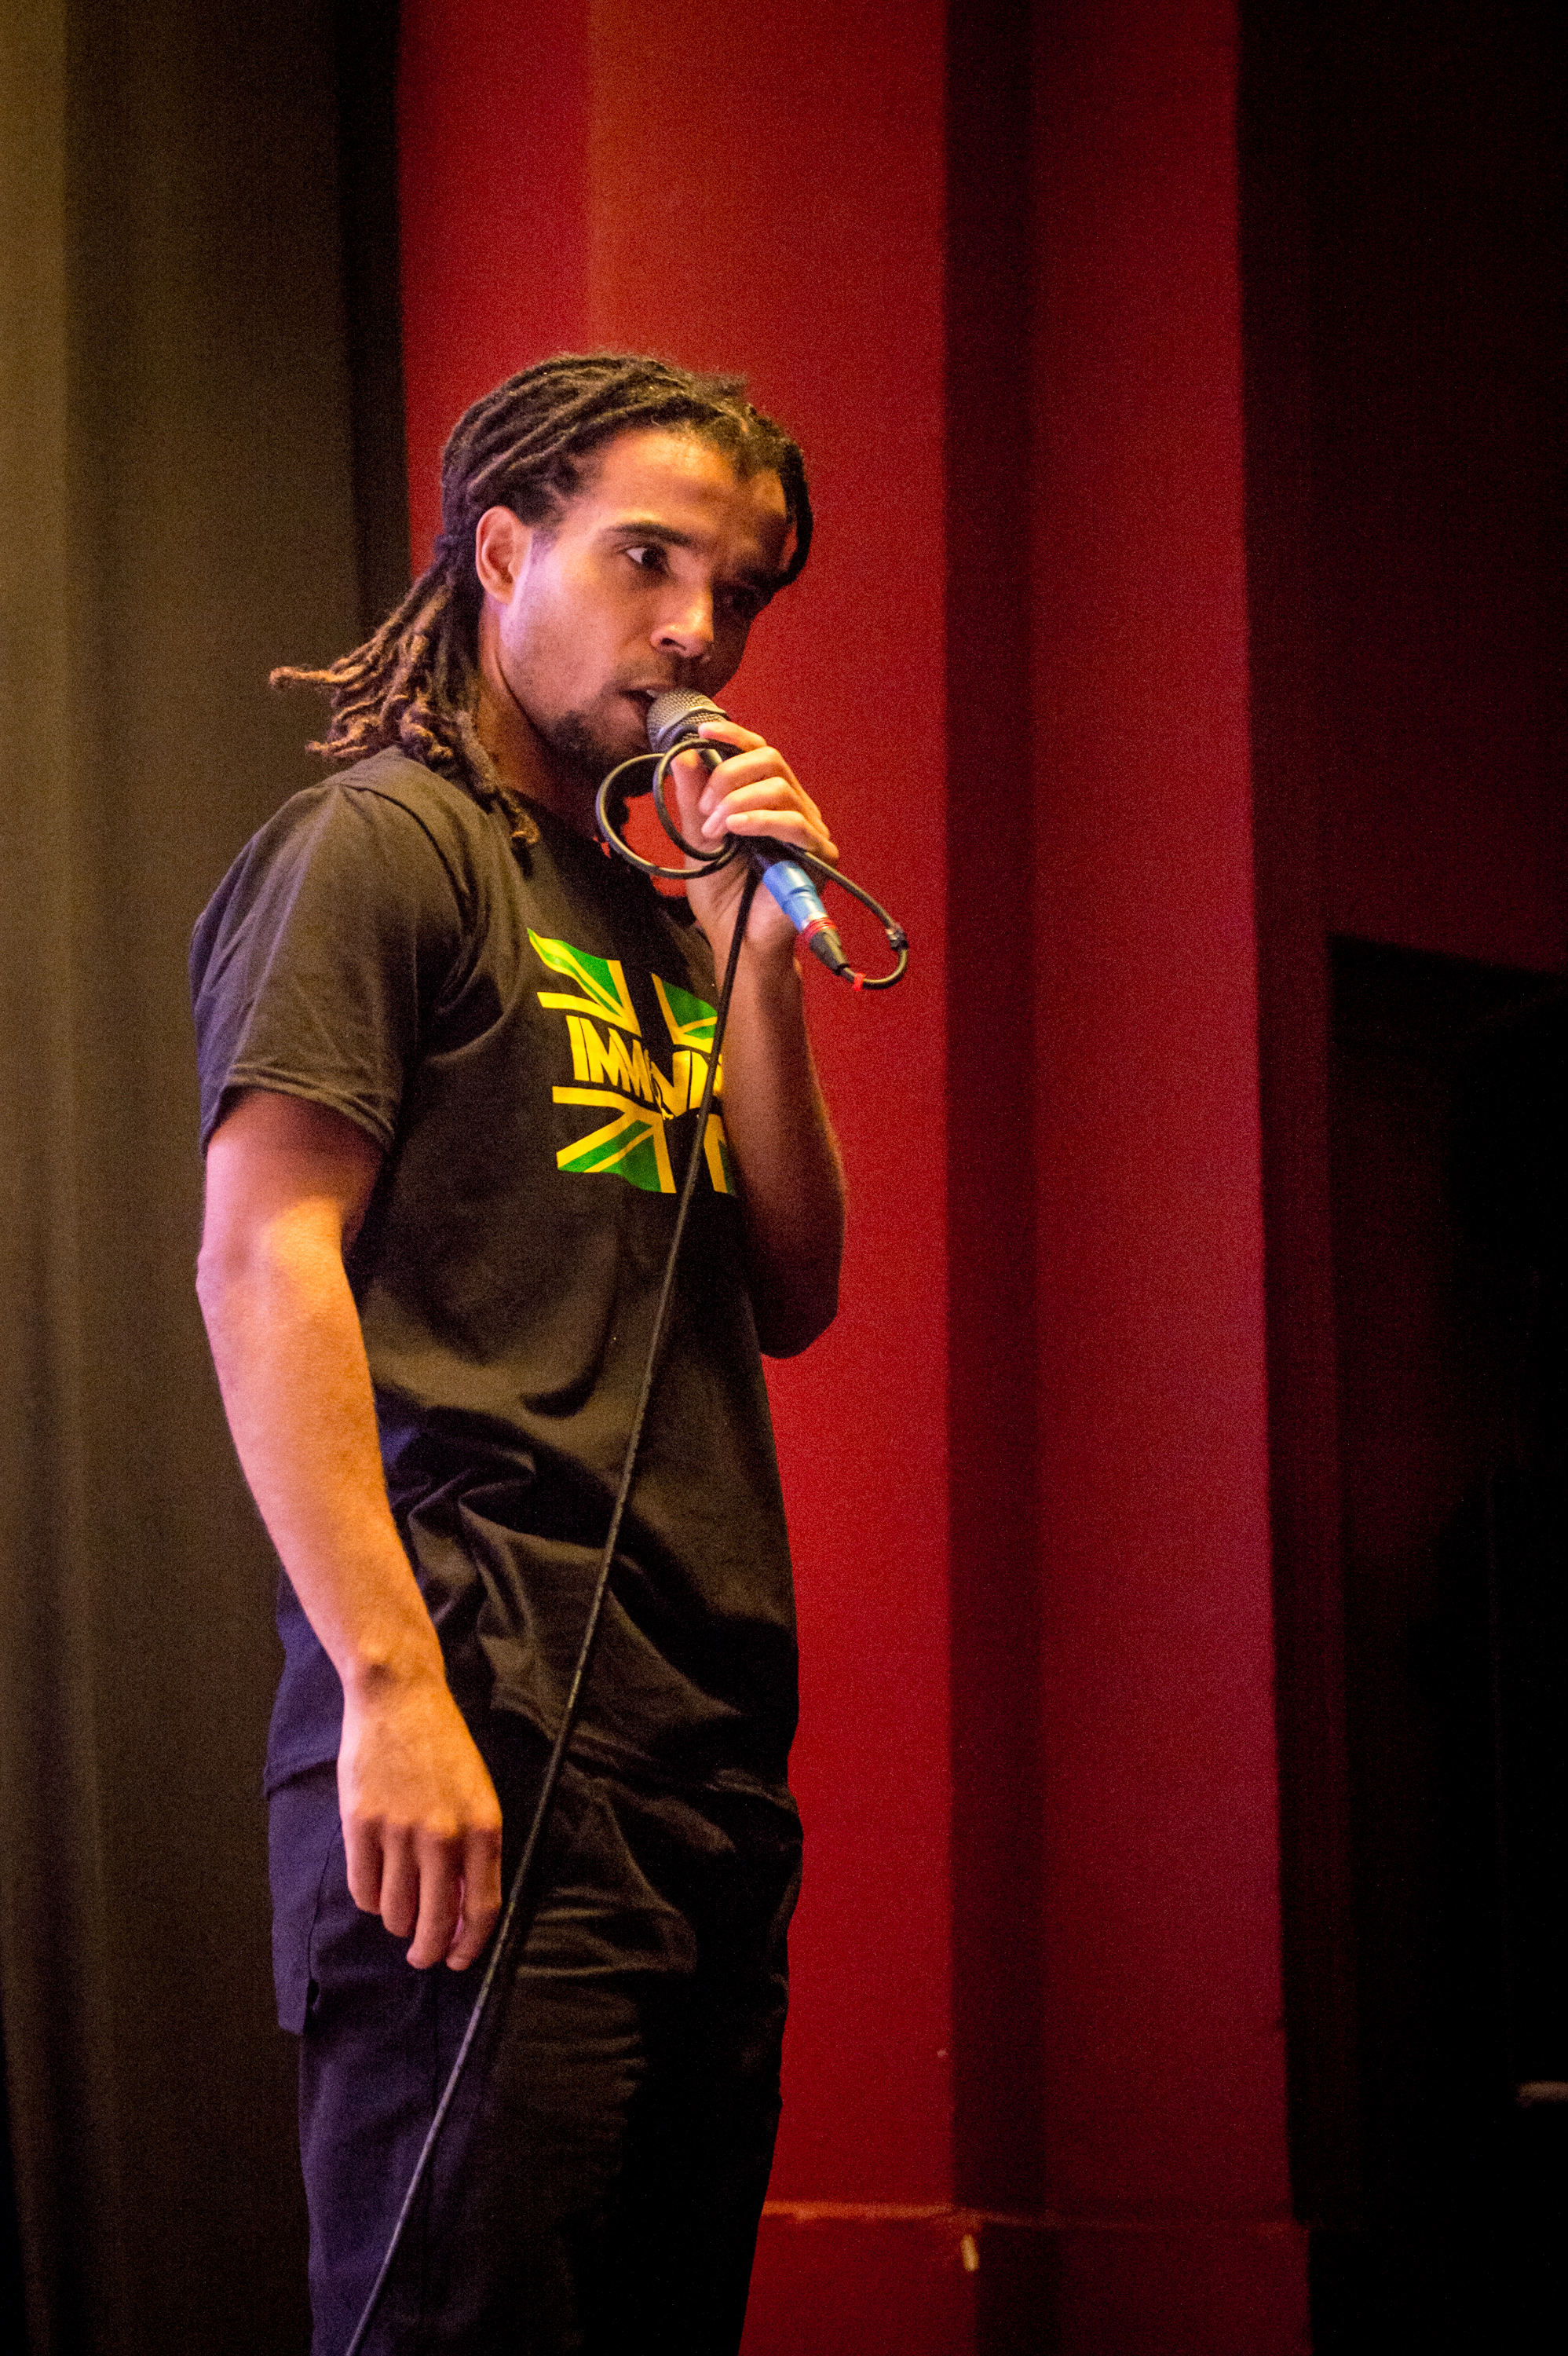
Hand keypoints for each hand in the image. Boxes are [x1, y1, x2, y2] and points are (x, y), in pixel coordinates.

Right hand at [337, 1664, 502, 1969]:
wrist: (399, 1698)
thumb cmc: (443, 1747)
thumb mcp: (477, 1794)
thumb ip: (474, 1850)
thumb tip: (464, 1910)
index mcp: (484, 1827)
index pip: (484, 1909)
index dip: (470, 1945)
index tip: (457, 1960)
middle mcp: (445, 1835)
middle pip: (438, 1920)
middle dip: (429, 1949)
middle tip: (422, 1956)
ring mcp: (400, 1831)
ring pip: (397, 1910)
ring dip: (398, 1923)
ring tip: (399, 1915)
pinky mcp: (360, 1824)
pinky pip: (363, 1888)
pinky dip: (369, 1900)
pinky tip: (375, 1892)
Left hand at [667, 724, 837, 969]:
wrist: (737, 939)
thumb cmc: (722, 894)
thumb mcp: (698, 839)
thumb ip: (693, 800)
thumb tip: (682, 756)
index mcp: (767, 799)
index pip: (758, 752)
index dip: (732, 737)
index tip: (701, 734)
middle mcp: (793, 808)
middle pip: (770, 761)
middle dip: (729, 776)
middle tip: (705, 809)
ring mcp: (809, 831)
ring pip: (780, 788)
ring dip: (738, 802)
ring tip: (714, 830)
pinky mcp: (820, 856)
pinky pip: (796, 824)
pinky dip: (760, 820)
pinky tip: (735, 830)